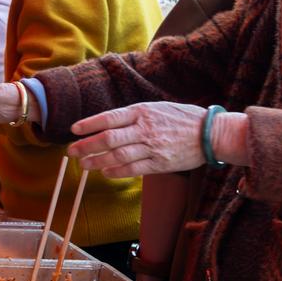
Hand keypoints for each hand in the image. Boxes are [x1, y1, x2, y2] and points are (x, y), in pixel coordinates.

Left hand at [69, 103, 249, 176]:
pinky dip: (116, 172)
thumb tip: (107, 124)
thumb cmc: (181, 118)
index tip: (74, 130)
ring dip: (98, 161)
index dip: (89, 125)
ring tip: (85, 165)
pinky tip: (105, 172)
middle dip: (87, 146)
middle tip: (72, 151)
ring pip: (118, 156)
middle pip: (109, 139)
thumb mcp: (156, 107)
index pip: (109, 117)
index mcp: (142, 111)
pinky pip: (133, 170)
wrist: (209, 133)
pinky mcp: (160, 164)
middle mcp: (144, 128)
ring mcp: (152, 147)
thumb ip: (133, 116)